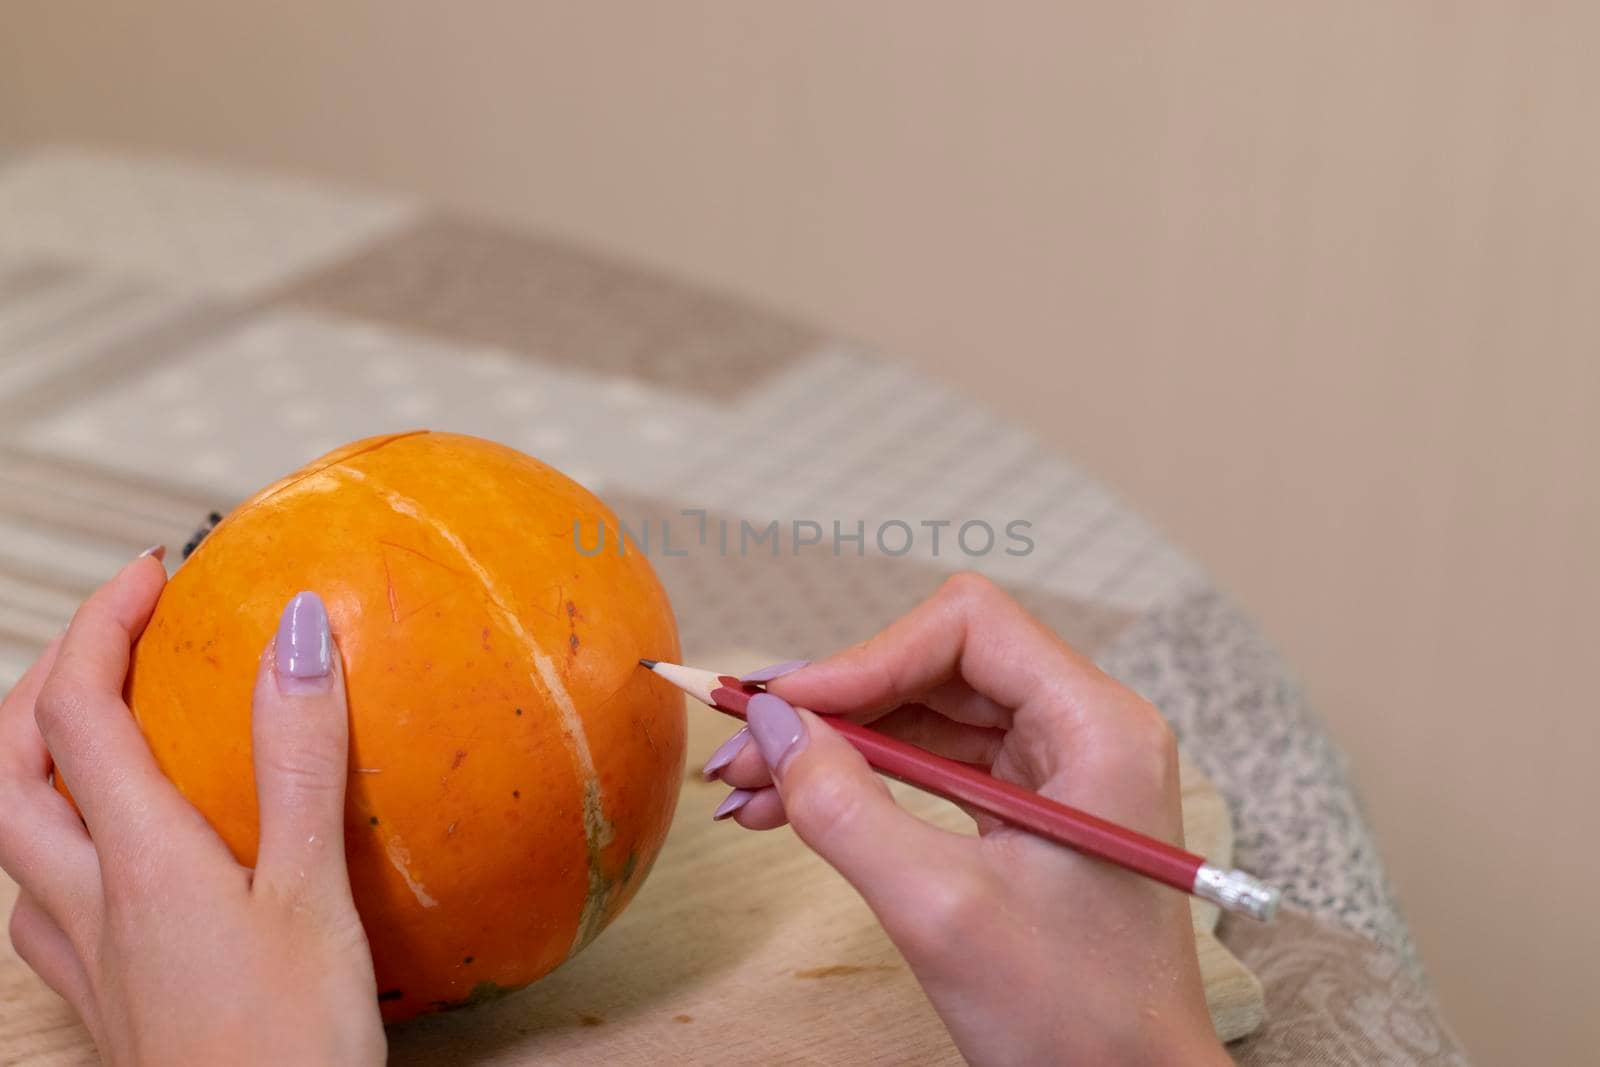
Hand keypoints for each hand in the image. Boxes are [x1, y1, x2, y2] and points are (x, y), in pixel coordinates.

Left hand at [0, 552, 384, 1066]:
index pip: (76, 710)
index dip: (100, 623)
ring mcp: (86, 958)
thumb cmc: (291, 1048)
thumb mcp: (315, 893)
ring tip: (101, 726)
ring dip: (34, 760)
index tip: (155, 571)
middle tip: (111, 639)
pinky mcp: (106, 1003)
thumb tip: (296, 629)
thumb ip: (299, 758)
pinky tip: (117, 855)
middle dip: (39, 684)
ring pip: (9, 839)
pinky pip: (44, 901)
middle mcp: (86, 901)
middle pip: (4, 771)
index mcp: (138, 859)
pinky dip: (61, 843)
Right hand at [707, 574, 1227, 1065]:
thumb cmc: (1075, 1018)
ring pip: (926, 716)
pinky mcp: (1030, 813)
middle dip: (834, 706)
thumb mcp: (939, 909)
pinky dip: (864, 783)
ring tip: (748, 788)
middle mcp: (1085, 730)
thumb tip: (771, 727)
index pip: (967, 628)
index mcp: (1098, 728)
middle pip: (937, 667)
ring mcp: (1060, 771)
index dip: (865, 656)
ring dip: (836, 746)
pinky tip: (791, 809)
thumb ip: (845, 807)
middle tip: (741, 749)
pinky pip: (934, 768)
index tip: (784, 708)